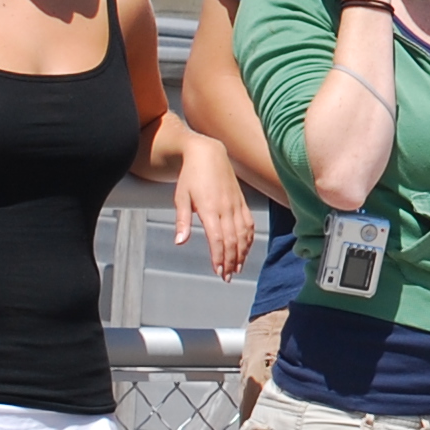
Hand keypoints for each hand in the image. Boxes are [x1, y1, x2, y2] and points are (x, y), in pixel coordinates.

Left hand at [175, 136, 253, 276]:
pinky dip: (249, 239)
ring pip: (243, 234)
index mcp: (209, 208)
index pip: (217, 239)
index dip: (219, 257)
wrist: (207, 153)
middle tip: (227, 277)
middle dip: (230, 261)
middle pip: (232, 240)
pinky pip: (249, 224)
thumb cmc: (190, 176)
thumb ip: (182, 221)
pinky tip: (246, 249)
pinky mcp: (241, 202)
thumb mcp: (180, 197)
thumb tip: (180, 241)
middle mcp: (225, 208)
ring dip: (241, 253)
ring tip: (237, 268)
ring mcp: (236, 205)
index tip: (218, 271)